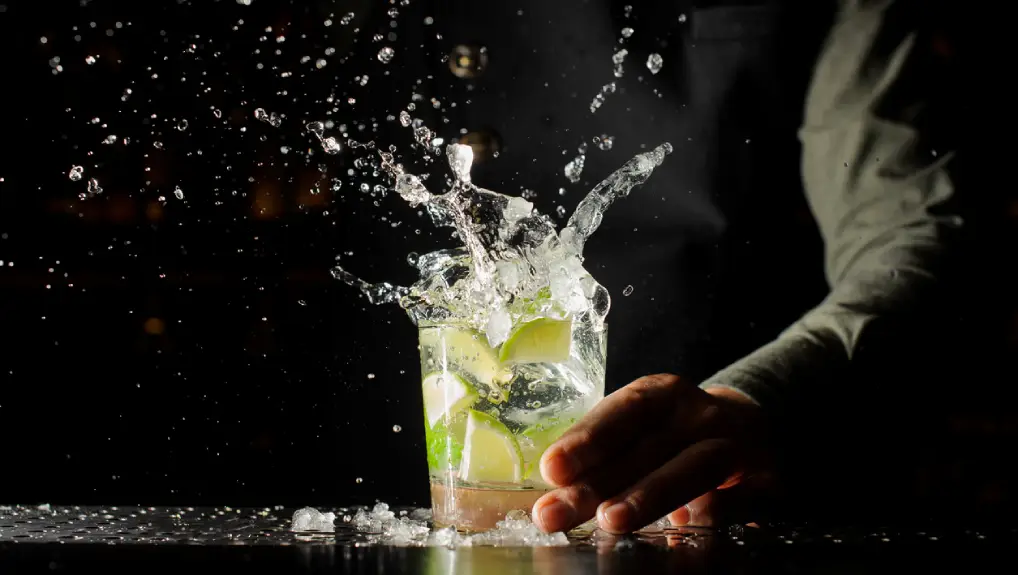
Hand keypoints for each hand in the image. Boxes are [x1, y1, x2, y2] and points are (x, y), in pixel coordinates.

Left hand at [531, 374, 774, 533]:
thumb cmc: (678, 434)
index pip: (623, 411)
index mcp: (664, 395)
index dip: (587, 439)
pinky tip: (681, 530)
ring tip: (610, 520)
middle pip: (646, 447)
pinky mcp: (766, 482)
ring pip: (693, 467)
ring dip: (649, 494)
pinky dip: (711, 514)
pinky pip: (738, 499)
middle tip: (555, 513)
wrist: (756, 429)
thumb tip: (556, 492)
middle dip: (597, 483)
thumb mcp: (645, 429)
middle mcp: (700, 414)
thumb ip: (608, 456)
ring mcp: (736, 445)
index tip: (551, 468)